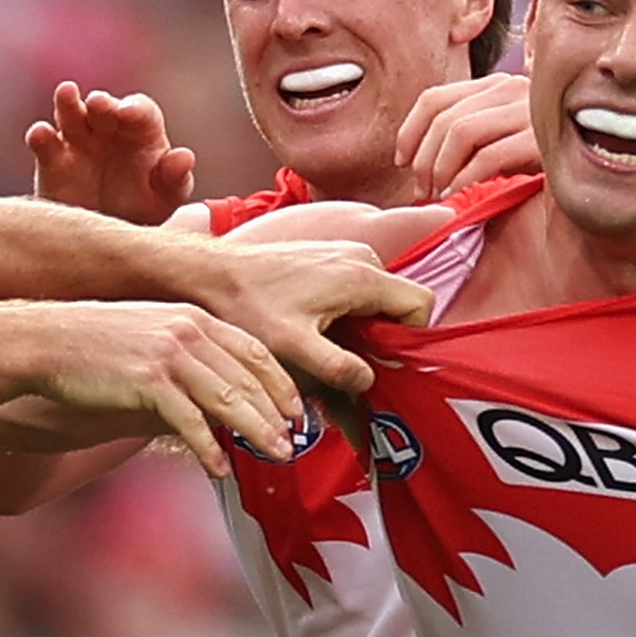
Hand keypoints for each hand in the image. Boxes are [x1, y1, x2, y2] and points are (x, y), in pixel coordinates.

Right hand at [25, 301, 301, 476]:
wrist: (45, 343)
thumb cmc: (95, 346)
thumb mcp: (151, 337)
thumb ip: (188, 360)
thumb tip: (217, 401)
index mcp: (193, 318)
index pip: (254, 350)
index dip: (281, 382)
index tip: (297, 410)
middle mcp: (188, 331)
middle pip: (249, 376)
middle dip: (277, 412)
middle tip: (295, 441)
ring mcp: (168, 354)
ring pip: (228, 398)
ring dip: (256, 431)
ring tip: (275, 456)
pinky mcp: (147, 381)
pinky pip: (189, 420)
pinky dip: (208, 447)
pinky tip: (218, 468)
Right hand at [30, 82, 195, 224]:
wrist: (106, 237)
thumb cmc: (143, 209)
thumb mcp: (164, 199)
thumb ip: (174, 178)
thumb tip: (184, 157)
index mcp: (140, 132)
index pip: (140, 111)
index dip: (135, 109)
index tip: (129, 113)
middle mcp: (108, 129)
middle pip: (103, 107)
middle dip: (102, 103)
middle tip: (98, 102)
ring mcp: (78, 141)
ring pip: (71, 114)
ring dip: (68, 103)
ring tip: (66, 92)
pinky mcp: (52, 160)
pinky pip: (45, 144)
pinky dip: (41, 137)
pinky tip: (40, 134)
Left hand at [199, 211, 446, 393]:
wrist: (214, 273)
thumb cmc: (248, 305)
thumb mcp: (292, 346)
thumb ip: (336, 367)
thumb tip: (370, 381)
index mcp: (362, 275)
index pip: (421, 306)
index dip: (411, 340)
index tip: (386, 367)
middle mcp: (361, 258)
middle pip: (401, 305)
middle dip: (388, 340)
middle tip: (361, 372)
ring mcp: (346, 255)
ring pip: (380, 301)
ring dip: (367, 331)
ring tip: (337, 359)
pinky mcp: (330, 260)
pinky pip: (359, 292)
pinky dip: (351, 318)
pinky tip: (323, 339)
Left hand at [395, 73, 536, 199]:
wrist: (594, 167)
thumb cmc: (540, 160)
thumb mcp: (499, 139)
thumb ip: (467, 138)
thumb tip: (414, 163)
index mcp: (494, 87)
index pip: (433, 98)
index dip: (409, 132)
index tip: (402, 162)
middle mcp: (510, 90)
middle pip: (443, 118)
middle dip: (423, 159)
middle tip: (422, 190)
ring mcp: (527, 111)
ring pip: (460, 132)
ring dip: (440, 168)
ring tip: (440, 193)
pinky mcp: (541, 138)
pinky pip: (489, 155)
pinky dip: (466, 177)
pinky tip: (461, 194)